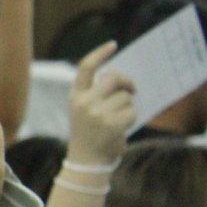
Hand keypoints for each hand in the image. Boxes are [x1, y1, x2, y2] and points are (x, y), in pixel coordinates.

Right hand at [67, 42, 135, 168]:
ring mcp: (98, 113)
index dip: (100, 54)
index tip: (113, 45)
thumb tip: (121, 79)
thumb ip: (95, 93)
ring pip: (125, 96)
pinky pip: (132, 111)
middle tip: (132, 90)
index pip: (86, 67)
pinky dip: (131, 118)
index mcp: (75, 96)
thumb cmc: (89, 133)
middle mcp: (84, 102)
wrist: (87, 161)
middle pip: (113, 78)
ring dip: (128, 106)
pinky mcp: (113, 124)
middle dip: (126, 82)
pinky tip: (121, 128)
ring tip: (118, 119)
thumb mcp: (83, 110)